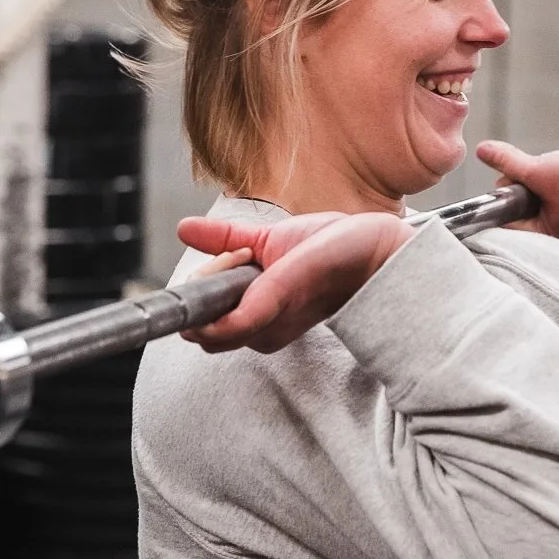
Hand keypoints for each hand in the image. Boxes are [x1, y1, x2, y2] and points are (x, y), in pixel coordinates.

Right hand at [174, 212, 414, 353]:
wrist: (374, 250)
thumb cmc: (333, 249)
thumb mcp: (268, 240)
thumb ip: (225, 240)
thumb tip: (183, 228)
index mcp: (257, 311)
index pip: (203, 322)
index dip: (196, 294)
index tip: (213, 267)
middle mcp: (262, 327)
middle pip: (201, 330)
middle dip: (199, 292)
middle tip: (232, 256)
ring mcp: (270, 326)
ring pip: (211, 326)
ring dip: (212, 285)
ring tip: (247, 254)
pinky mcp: (277, 311)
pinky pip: (234, 324)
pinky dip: (222, 310)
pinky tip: (232, 274)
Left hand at [475, 140, 558, 237]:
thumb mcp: (541, 171)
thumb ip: (510, 162)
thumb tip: (484, 151)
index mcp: (544, 232)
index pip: (507, 219)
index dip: (500, 197)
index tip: (503, 179)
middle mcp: (555, 227)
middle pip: (521, 204)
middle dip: (522, 182)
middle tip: (529, 171)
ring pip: (538, 192)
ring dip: (540, 175)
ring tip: (556, 168)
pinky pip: (556, 186)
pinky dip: (557, 173)